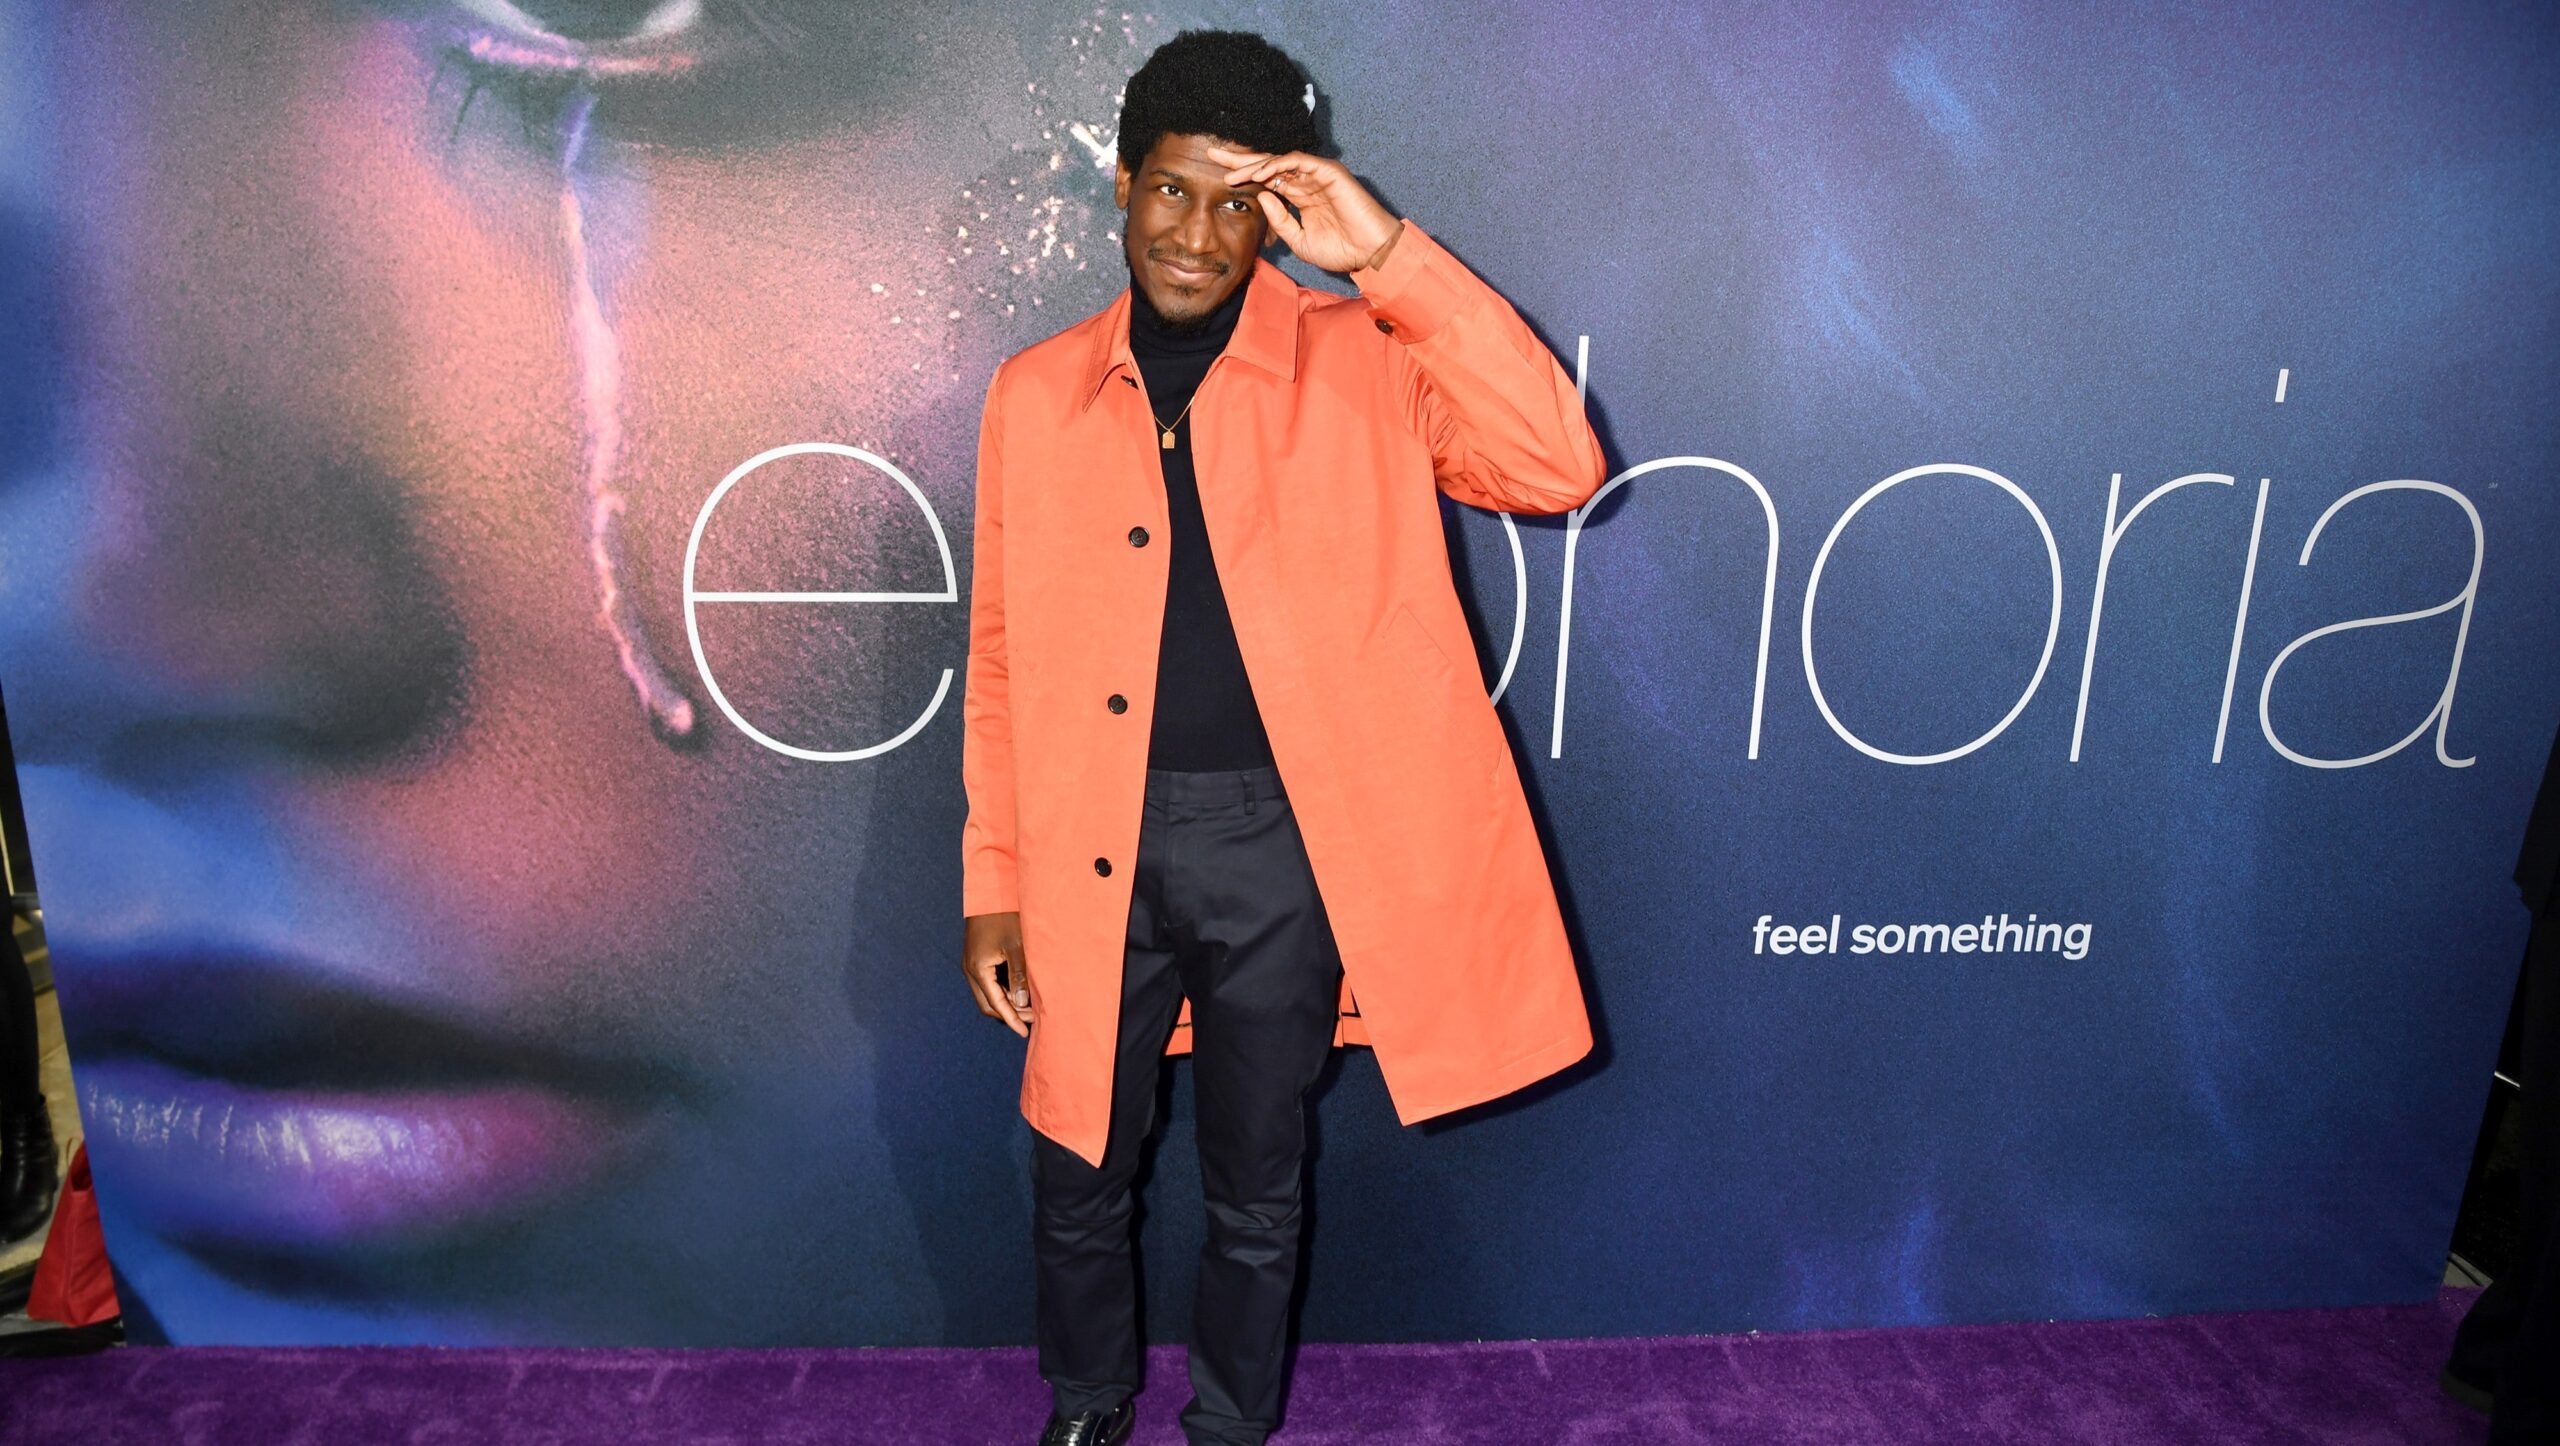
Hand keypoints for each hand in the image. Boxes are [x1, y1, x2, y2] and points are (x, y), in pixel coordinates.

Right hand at [962, 910, 1032, 1037]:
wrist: (989, 891)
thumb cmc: (1004, 916)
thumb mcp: (1016, 946)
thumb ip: (1019, 975)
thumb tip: (1022, 1003)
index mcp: (978, 969)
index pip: (996, 1004)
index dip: (1011, 1019)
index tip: (1025, 1032)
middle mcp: (970, 970)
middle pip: (988, 1004)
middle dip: (1009, 1014)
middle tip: (1031, 1019)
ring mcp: (971, 964)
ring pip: (987, 994)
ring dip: (1006, 1003)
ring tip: (1029, 1007)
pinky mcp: (976, 958)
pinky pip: (987, 983)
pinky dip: (1002, 991)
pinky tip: (1019, 990)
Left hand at [1206, 143, 1401, 275]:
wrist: (1371, 253)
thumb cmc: (1341, 250)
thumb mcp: (1299, 241)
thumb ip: (1280, 221)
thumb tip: (1261, 197)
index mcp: (1300, 196)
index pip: (1267, 180)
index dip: (1244, 176)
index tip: (1220, 177)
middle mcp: (1307, 181)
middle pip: (1268, 165)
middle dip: (1240, 159)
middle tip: (1212, 154)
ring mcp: (1318, 174)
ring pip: (1279, 161)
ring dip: (1253, 165)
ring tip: (1231, 173)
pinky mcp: (1329, 171)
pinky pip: (1297, 161)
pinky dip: (1276, 165)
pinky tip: (1258, 173)